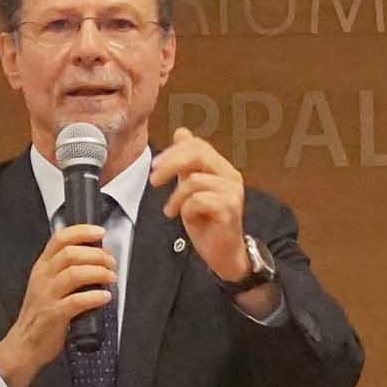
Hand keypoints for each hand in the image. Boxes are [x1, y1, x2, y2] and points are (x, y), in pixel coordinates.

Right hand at [0, 224, 117, 386]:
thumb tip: (94, 258)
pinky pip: (77, 301)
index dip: (82, 231)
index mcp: (42, 267)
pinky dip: (95, 297)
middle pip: (71, 253)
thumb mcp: (46, 285)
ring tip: (110, 278)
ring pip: (74, 273)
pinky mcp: (54, 315)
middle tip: (111, 262)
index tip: (99, 232)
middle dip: (97, 254)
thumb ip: (64, 270)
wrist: (24, 344)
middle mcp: (43, 277)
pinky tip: (105, 297)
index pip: (60, 239)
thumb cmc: (40, 314)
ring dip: (98, 272)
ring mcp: (47, 296)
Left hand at [149, 128, 254, 287]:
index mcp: (222, 168)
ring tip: (170, 210)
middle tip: (154, 180)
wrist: (224, 254)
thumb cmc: (208, 222)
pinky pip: (198, 200)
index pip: (198, 145)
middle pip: (198, 154)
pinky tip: (185, 218)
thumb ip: (188, 163)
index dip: (173, 151)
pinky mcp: (229, 209)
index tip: (155, 166)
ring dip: (175, 196)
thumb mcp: (192, 188)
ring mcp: (232, 192)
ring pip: (195, 180)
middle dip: (170, 164)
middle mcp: (231, 176)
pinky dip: (185, 209)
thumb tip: (182, 132)